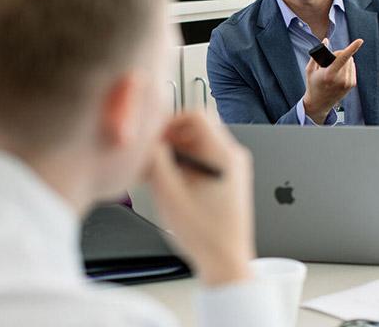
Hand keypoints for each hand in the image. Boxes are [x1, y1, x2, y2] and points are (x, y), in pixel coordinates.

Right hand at [145, 112, 254, 285]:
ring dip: (175, 152)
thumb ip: (155, 161)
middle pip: (196, 127)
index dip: (168, 122)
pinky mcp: (228, 179)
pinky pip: (203, 158)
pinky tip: (170, 184)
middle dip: (170, 138)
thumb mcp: (169, 194)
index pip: (195, 114)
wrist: (226, 263)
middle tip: (152, 157)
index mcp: (224, 155)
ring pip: (198, 143)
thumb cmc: (204, 235)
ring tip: (158, 175)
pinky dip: (185, 164)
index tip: (153, 138)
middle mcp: (233, 157)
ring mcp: (232, 168)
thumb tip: (145, 140)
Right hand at [302, 38, 363, 122]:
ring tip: (333, 71)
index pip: (342, 58)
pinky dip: (346, 67)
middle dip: (338, 55)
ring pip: (350, 61)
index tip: (360, 40)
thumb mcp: (310, 70)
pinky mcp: (352, 84)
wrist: (319, 104)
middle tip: (328, 64)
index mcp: (329, 75)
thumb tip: (325, 40)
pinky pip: (352, 67)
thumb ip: (317, 54)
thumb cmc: (312, 84)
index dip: (352, 48)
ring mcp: (348, 83)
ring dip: (343, 60)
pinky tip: (339, 74)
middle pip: (346, 56)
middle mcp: (341, 79)